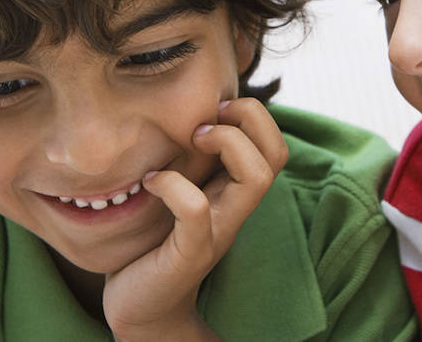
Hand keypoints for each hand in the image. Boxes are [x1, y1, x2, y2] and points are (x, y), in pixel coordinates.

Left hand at [102, 98, 288, 340]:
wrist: (144, 308)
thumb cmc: (154, 243)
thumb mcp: (178, 194)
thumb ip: (188, 166)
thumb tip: (178, 116)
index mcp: (235, 192)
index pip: (276, 146)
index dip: (254, 116)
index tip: (212, 112)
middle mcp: (236, 209)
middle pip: (278, 155)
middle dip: (249, 119)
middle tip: (205, 122)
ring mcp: (218, 231)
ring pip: (256, 178)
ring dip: (226, 143)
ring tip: (190, 140)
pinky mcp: (191, 252)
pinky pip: (196, 209)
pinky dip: (172, 184)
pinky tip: (150, 182)